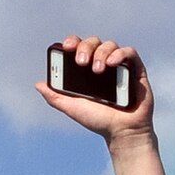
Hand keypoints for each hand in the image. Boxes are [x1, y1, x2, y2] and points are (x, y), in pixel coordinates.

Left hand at [35, 35, 153, 142]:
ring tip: (98, 71)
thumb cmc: (99, 121)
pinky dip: (120, 54)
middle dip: (86, 47)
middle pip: (93, 41)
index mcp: (88, 69)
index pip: (79, 46)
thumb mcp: (73, 108)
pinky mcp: (136, 70)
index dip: (72, 41)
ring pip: (110, 44)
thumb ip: (55, 97)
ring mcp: (120, 66)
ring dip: (102, 53)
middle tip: (82, 63)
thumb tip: (38, 84)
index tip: (65, 47)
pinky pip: (129, 52)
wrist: (122, 133)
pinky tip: (112, 64)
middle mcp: (104, 63)